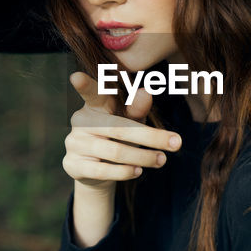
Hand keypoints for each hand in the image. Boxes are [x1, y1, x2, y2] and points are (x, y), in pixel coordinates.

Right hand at [62, 71, 181, 192]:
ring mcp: (75, 143)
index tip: (76, 77)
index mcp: (94, 105)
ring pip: (115, 152)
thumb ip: (137, 108)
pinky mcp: (73, 165)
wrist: (95, 170)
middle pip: (119, 129)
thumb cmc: (117, 136)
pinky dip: (124, 172)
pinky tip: (138, 172)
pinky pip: (102, 171)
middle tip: (177, 143)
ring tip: (162, 160)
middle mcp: (81, 121)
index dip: (84, 85)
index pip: (92, 93)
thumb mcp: (130, 120)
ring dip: (143, 158)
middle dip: (151, 137)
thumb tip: (146, 92)